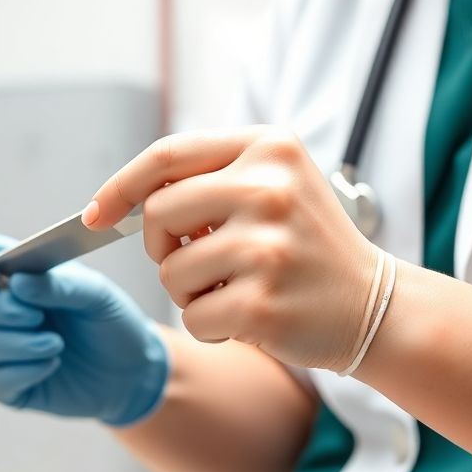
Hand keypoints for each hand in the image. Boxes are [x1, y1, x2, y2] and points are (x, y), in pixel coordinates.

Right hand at [0, 236, 168, 425]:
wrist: (133, 372)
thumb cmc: (110, 322)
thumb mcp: (97, 294)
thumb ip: (60, 284)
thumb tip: (17, 282)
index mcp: (17, 274)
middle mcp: (1, 309)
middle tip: (36, 316)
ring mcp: (2, 348)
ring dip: (18, 343)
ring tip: (56, 343)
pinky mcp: (11, 385)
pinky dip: (23, 372)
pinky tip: (51, 365)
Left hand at [83, 126, 375, 371]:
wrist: (377, 306)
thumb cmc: (306, 246)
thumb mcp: (272, 185)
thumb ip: (207, 178)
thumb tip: (118, 201)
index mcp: (269, 147)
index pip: (167, 155)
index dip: (120, 186)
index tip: (95, 214)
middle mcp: (269, 188)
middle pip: (158, 213)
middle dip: (161, 245)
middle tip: (197, 259)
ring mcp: (267, 246)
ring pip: (169, 271)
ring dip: (189, 290)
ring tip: (236, 287)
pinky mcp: (262, 301)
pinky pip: (193, 315)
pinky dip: (210, 324)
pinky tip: (251, 316)